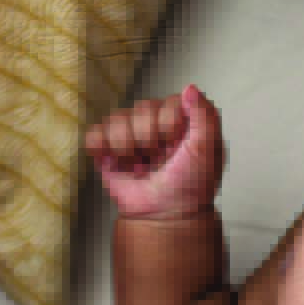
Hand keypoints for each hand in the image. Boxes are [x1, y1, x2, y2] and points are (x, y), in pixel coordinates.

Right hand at [85, 84, 223, 219]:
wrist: (164, 216)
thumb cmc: (191, 186)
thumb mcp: (208, 150)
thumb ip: (205, 116)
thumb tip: (189, 88)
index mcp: (180, 119)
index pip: (167, 102)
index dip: (169, 125)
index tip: (176, 146)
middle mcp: (154, 122)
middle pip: (141, 109)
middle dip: (149, 138)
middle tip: (158, 159)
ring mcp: (130, 134)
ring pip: (117, 119)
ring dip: (127, 145)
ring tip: (138, 164)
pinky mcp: (108, 148)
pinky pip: (95, 133)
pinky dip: (100, 145)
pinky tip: (115, 160)